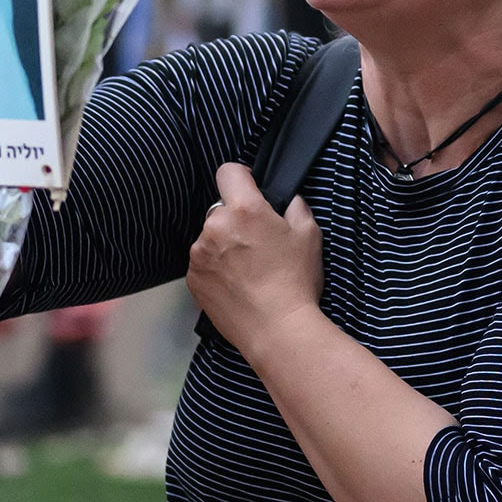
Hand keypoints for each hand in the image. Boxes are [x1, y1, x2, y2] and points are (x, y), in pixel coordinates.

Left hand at [186, 162, 323, 361]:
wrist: (277, 330)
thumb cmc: (295, 283)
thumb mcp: (309, 235)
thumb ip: (295, 207)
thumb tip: (286, 200)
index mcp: (244, 210)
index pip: (228, 172)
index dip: (240, 178)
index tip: (249, 190)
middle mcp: (215, 226)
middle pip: (221, 209)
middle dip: (236, 220)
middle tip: (258, 244)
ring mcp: (199, 253)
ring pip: (210, 237)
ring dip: (223, 246)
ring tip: (248, 271)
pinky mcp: (192, 278)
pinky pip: (202, 262)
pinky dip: (215, 268)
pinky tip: (237, 285)